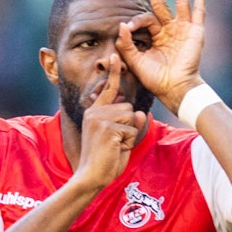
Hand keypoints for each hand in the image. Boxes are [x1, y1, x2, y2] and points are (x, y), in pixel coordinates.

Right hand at [77, 54, 146, 189]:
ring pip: (131, 117)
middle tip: (115, 142)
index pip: (108, 89)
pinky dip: (128, 142)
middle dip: (129, 126)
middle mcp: (95, 112)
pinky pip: (131, 130)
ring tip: (115, 146)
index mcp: (95, 111)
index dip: (113, 72)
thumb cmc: (106, 159)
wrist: (91, 176)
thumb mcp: (121, 138)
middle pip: (128, 107)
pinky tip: (115, 149)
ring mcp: (99, 119)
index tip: (114, 55)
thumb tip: (140, 113)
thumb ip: (130, 124)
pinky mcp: (106, 128)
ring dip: (129, 134)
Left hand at [115, 0, 205, 112]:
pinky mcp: (195, 32)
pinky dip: (200, 0)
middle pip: (161, 3)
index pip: (145, 19)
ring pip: (180, 2)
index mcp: (156, 36)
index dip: (136, 21)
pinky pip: (199, 13)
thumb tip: (121, 24)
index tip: (128, 28)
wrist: (175, 89)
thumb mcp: (135, 61)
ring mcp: (183, 29)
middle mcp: (170, 30)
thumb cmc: (156, 79)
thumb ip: (126, 44)